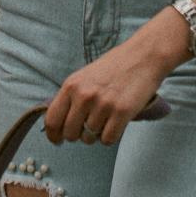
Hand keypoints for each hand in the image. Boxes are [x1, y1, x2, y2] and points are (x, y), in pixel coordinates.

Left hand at [44, 30, 182, 146]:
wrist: (143, 56)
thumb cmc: (114, 67)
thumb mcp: (84, 77)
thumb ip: (71, 97)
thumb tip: (59, 124)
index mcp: (71, 85)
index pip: (52, 120)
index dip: (54, 135)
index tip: (58, 140)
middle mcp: (84, 96)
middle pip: (71, 134)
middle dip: (78, 135)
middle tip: (88, 127)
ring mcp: (103, 105)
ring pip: (90, 138)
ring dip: (97, 134)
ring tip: (106, 118)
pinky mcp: (121, 112)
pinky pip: (107, 140)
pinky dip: (110, 136)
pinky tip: (115, 123)